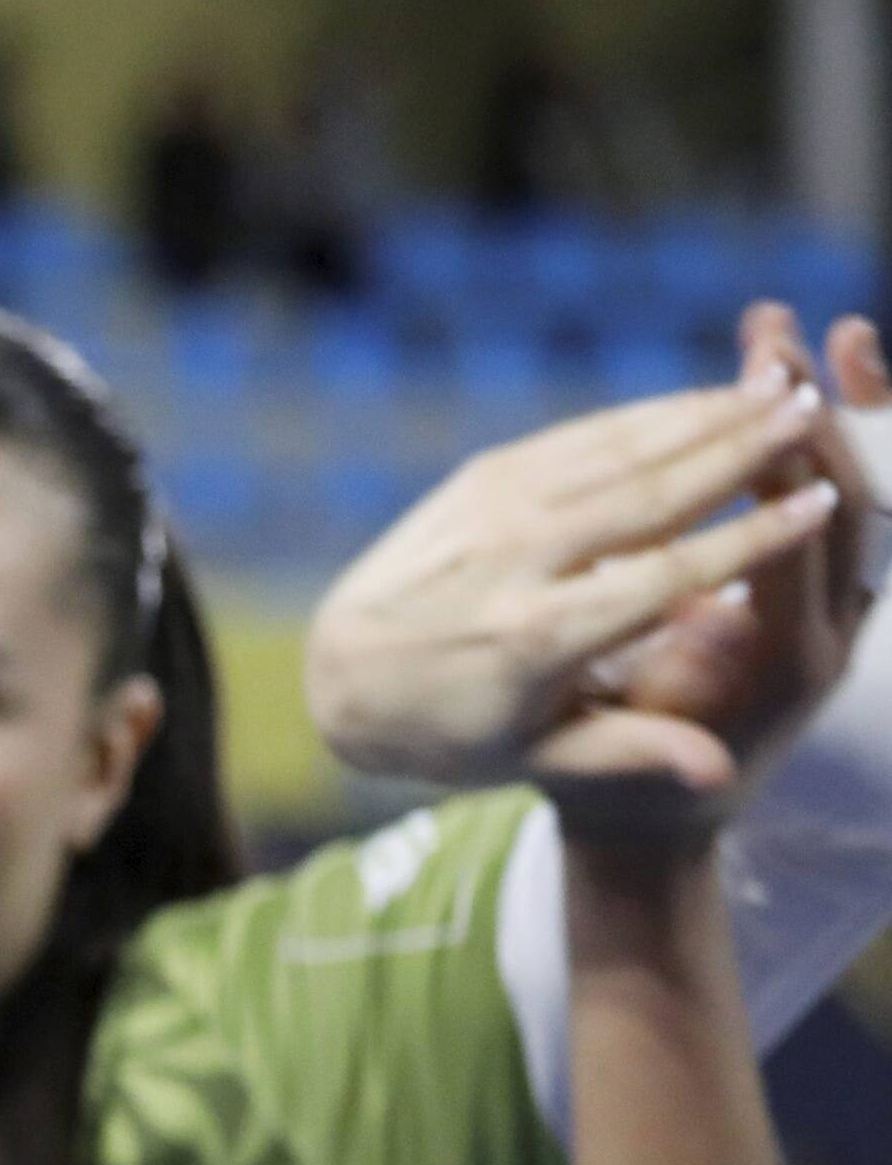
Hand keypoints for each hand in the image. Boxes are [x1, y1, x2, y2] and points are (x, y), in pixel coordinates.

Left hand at [305, 371, 841, 805]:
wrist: (341, 678)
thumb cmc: (459, 732)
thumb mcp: (539, 755)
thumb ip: (633, 751)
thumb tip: (719, 773)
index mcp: (537, 638)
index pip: (667, 578)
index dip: (751, 538)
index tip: (822, 504)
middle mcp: (515, 564)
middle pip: (648, 495)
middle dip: (737, 450)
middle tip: (812, 412)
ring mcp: (492, 511)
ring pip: (617, 452)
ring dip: (702, 417)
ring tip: (778, 390)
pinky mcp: (479, 478)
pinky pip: (579, 438)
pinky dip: (647, 417)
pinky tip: (704, 400)